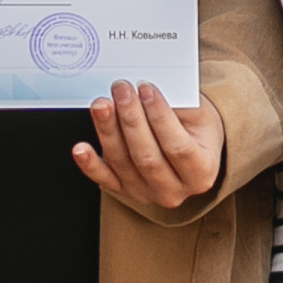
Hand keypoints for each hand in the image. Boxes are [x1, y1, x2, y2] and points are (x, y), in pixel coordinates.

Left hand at [75, 83, 228, 213]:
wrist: (192, 148)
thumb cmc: (197, 130)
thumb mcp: (200, 115)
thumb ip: (178, 106)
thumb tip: (145, 91)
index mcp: (201, 173)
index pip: (178, 146)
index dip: (160, 117)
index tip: (146, 88)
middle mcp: (174, 190)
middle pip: (147, 157)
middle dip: (131, 119)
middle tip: (121, 90)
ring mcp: (147, 193)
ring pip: (123, 163)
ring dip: (108, 131)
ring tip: (102, 104)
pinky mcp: (124, 191)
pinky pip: (104, 178)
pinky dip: (90, 163)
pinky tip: (80, 148)